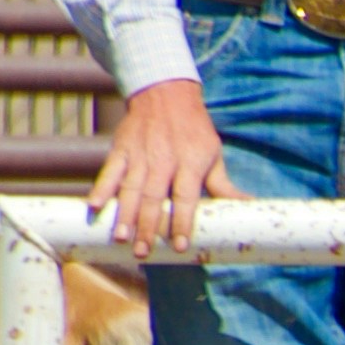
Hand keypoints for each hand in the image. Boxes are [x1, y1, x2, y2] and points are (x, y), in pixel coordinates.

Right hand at [94, 79, 230, 256]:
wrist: (166, 92)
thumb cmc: (194, 130)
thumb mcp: (214, 154)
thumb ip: (224, 185)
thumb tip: (250, 205)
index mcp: (190, 162)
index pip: (185, 197)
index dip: (181, 222)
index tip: (178, 246)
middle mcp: (164, 159)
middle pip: (154, 197)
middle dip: (147, 226)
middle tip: (142, 252)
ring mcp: (140, 153)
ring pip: (131, 187)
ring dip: (125, 214)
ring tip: (121, 237)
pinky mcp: (122, 148)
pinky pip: (110, 170)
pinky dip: (102, 188)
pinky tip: (95, 207)